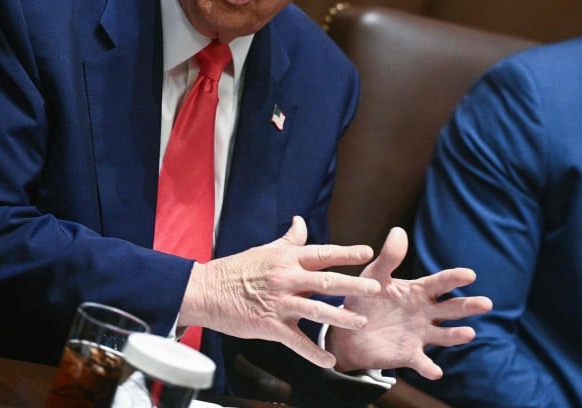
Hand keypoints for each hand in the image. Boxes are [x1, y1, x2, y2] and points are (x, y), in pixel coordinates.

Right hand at [179, 216, 379, 367]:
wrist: (206, 291)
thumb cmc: (237, 269)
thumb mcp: (266, 250)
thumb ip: (290, 240)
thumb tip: (301, 221)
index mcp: (287, 259)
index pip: (322, 254)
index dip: (346, 253)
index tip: (368, 252)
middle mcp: (286, 278)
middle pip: (326, 281)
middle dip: (353, 285)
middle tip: (376, 289)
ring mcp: (278, 303)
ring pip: (315, 311)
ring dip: (340, 318)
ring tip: (361, 322)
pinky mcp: (269, 326)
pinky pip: (296, 341)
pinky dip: (313, 352)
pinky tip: (329, 361)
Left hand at [328, 226, 493, 379]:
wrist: (349, 332)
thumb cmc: (365, 299)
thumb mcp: (375, 276)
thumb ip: (388, 257)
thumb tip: (399, 231)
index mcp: (419, 291)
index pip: (441, 283)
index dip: (455, 278)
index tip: (470, 274)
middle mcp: (425, 313)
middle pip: (451, 308)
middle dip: (468, 306)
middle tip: (486, 304)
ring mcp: (420, 334)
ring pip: (443, 335)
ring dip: (456, 336)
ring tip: (469, 334)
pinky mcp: (409, 354)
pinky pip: (422, 362)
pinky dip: (429, 368)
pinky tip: (436, 372)